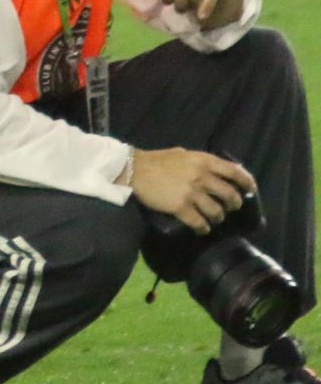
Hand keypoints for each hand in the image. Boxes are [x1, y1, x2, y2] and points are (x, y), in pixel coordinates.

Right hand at [128, 147, 255, 234]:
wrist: (133, 171)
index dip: (247, 182)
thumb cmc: (157, 160)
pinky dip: (203, 228)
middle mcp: (201, 177)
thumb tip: (216, 170)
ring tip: (214, 219)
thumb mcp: (182, 154)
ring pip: (216, 212)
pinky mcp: (180, 207)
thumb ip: (200, 162)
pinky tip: (202, 229)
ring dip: (218, 218)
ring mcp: (191, 193)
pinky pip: (199, 222)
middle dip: (234, 204)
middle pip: (230, 195)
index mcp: (203, 161)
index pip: (235, 172)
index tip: (250, 190)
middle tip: (230, 208)